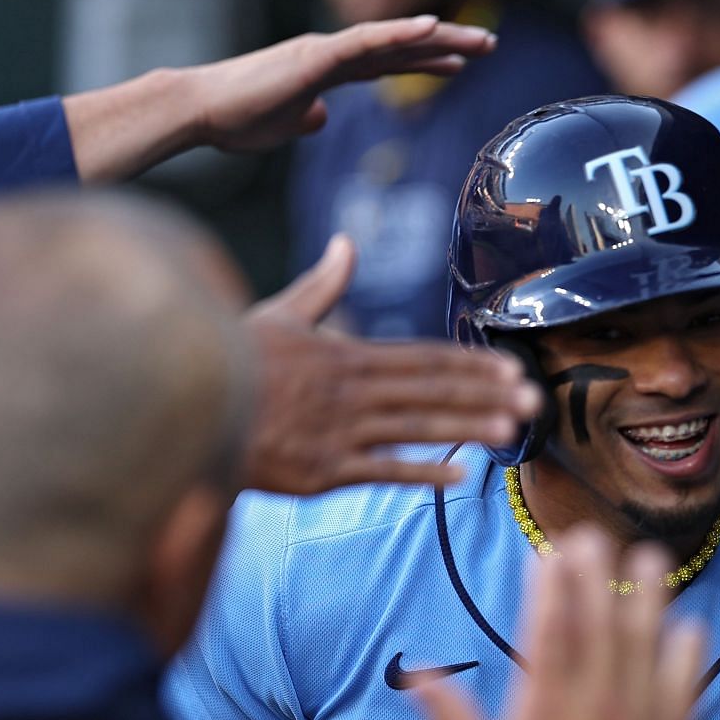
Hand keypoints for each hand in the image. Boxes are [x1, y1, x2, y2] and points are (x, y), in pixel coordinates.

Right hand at [190, 16, 495, 153]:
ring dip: (437, 38)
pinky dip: (399, 32)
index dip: (423, 60)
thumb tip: (320, 118)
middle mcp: (330, 53)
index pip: (385, 62)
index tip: (459, 62)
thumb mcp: (281, 124)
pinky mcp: (314, 58)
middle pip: (398, 47)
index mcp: (325, 69)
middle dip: (445, 45)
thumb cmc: (234, 119)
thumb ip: (303, 118)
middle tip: (488, 44)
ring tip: (477, 40)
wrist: (200, 110)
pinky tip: (430, 26)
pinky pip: (364, 41)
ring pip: (391, 40)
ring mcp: (324, 51)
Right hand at [241, 234, 542, 493]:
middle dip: (487, 396)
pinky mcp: (320, 471)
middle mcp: (349, 391)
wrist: (183, 407)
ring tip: (513, 431)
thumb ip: (323, 286)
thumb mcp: (279, 315)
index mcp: (344, 354)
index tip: (511, 369)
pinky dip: (419, 472)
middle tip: (536, 402)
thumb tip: (347, 244)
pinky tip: (459, 475)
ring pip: (415, 428)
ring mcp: (336, 432)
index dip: (470, 364)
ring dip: (467, 428)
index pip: (422, 358)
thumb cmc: (233, 361)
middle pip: (431, 390)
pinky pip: (379, 471)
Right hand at [412, 530, 707, 719]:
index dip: (552, 583)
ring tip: (652, 558)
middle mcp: (598, 700)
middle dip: (599, 571)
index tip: (550, 551)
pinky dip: (689, 650)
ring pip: (649, 640)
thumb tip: (417, 675)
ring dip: (651, 595)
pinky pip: (689, 681)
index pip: (551, 626)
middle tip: (595, 535)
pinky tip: (689, 625)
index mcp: (546, 705)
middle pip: (602, 619)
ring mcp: (642, 716)